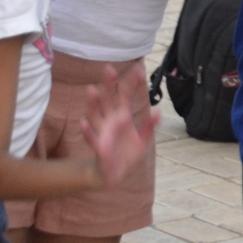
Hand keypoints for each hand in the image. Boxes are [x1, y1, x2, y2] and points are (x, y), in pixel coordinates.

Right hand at [79, 66, 160, 186]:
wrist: (113, 174)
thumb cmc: (126, 153)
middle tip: (108, 68)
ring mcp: (103, 132)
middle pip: (108, 99)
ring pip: (96, 115)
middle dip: (108, 85)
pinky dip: (88, 131)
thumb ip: (149, 126)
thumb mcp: (142, 140)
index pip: (125, 95)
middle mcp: (110, 120)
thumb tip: (159, 112)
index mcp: (122, 116)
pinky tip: (84, 123)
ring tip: (91, 90)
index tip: (137, 69)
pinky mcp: (99, 147)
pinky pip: (92, 138)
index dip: (131, 83)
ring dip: (93, 103)